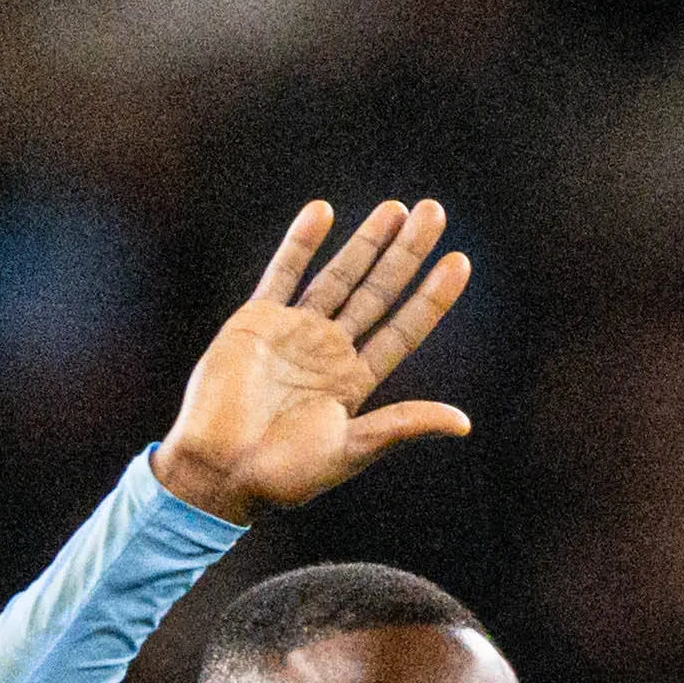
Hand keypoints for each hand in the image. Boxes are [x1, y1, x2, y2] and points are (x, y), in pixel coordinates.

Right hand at [153, 200, 475, 523]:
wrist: (219, 470)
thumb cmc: (285, 474)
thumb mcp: (352, 449)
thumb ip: (403, 425)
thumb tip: (464, 423)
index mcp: (356, 382)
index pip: (405, 329)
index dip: (432, 297)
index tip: (459, 262)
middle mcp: (330, 351)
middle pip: (378, 292)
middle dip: (406, 253)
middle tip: (435, 212)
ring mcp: (294, 333)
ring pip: (340, 276)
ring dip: (367, 241)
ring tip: (397, 208)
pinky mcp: (256, 322)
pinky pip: (283, 273)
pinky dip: (301, 243)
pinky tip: (323, 211)